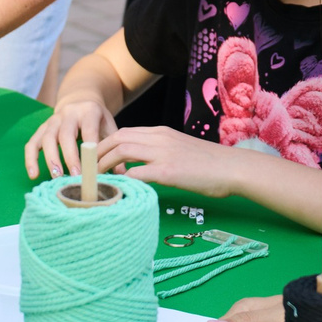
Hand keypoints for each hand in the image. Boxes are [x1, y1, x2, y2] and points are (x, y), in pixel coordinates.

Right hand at [24, 96, 117, 180]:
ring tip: (56, 177)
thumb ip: (114, 148)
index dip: (90, 151)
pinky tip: (33, 175)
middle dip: (70, 157)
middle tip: (75, 177)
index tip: (93, 170)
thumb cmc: (98, 119)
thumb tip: (122, 173)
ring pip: (47, 138)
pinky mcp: (42, 128)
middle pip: (65, 135)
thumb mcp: (109, 127)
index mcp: (89, 111)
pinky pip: (32, 143)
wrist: (81, 100)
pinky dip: (30, 159)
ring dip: (50, 159)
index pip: (89, 131)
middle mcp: (68, 113)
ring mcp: (53, 120)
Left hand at [93, 126, 240, 196]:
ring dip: (104, 165)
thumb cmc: (211, 164)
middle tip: (88, 170)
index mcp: (162, 132)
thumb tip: (142, 166)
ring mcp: (163, 153)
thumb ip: (161, 153)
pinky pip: (136, 173)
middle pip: (117, 138)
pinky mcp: (168, 171)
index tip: (96, 159)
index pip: (125, 132)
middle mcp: (159, 138)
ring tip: (95, 180)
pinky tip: (116, 190)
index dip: (105, 145)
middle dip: (98, 153)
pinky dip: (122, 181)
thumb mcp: (181, 150)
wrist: (233, 168)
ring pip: (122, 151)